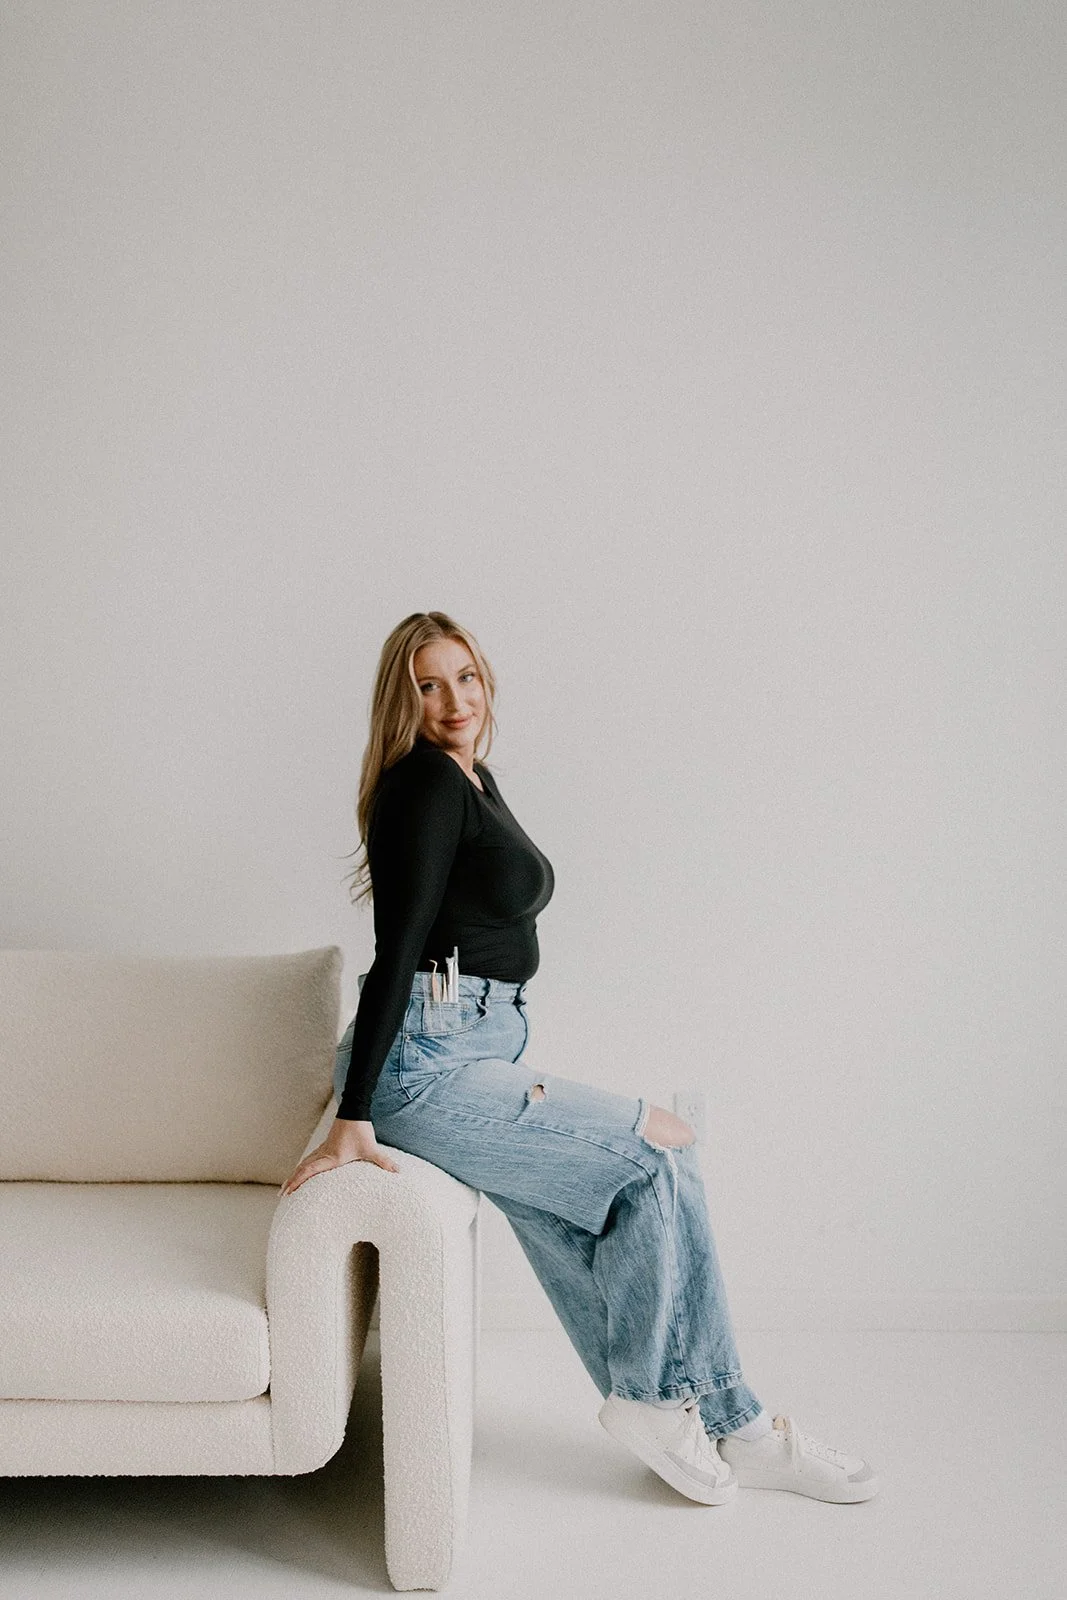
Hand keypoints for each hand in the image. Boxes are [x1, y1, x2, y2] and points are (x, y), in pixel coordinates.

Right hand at [279, 1117, 400, 1195]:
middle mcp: (324, 1154)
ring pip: (305, 1163)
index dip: (298, 1181)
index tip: (288, 1191)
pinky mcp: (326, 1145)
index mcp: (331, 1158)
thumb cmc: (360, 1130)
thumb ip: (383, 1162)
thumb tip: (398, 1171)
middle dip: (292, 1182)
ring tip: (288, 1185)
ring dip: (295, 1174)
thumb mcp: (371, 1149)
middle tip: (282, 1194)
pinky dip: (303, 1166)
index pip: (309, 1171)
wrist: (353, 1111)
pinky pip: (310, 1158)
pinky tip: (303, 1170)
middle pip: (302, 1168)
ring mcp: (323, 1149)